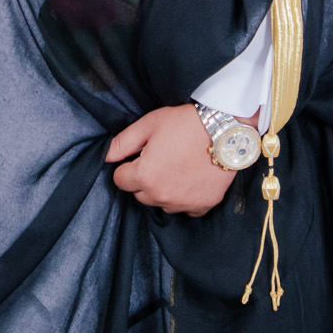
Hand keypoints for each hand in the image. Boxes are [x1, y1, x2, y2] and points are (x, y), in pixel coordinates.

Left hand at [106, 104, 239, 216]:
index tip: (140, 156)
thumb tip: (106, 157)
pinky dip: (185, 198)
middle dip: (144, 179)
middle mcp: (161, 196)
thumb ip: (123, 143)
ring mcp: (183, 204)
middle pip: (140, 194)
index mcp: (144, 176)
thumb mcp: (149, 124)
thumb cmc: (185, 124)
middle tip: (161, 158)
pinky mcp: (202, 206)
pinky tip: (192, 179)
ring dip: (164, 190)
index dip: (128, 166)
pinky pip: (185, 209)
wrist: (226, 130)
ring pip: (161, 203)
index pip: (120, 180)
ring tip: (178, 167)